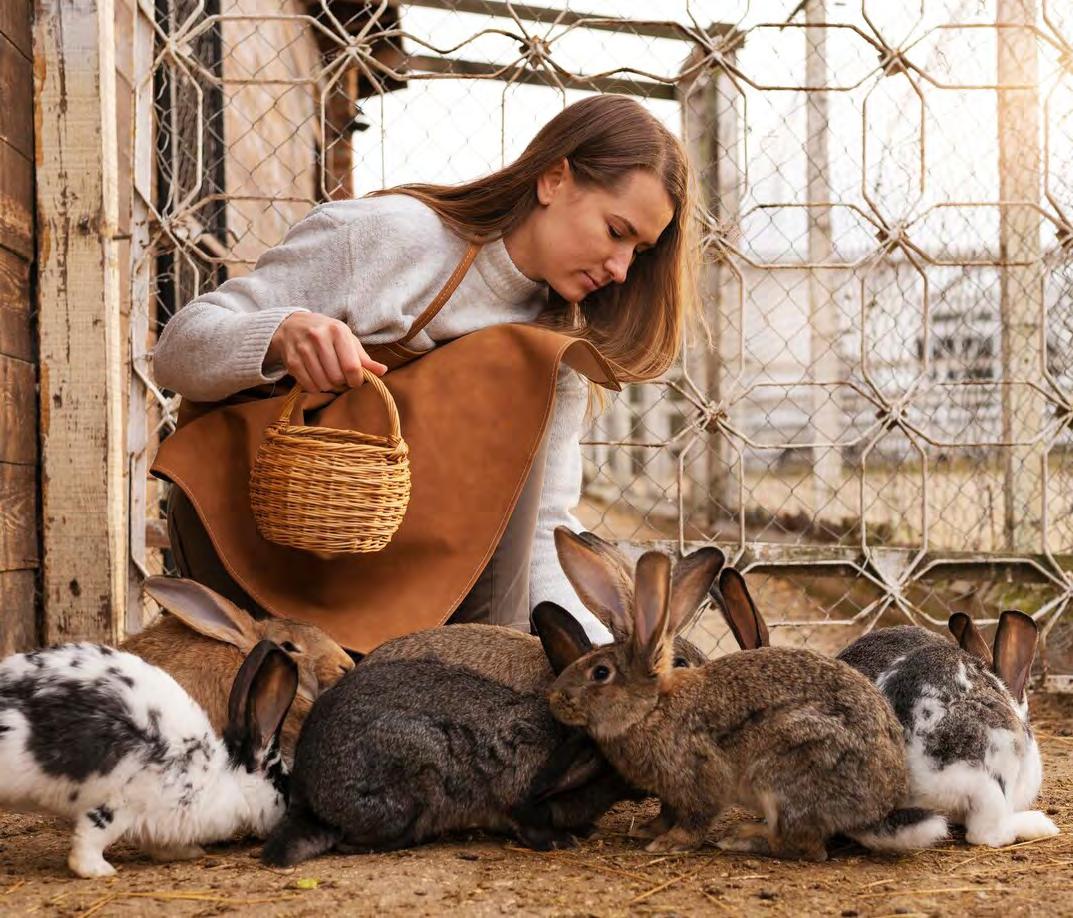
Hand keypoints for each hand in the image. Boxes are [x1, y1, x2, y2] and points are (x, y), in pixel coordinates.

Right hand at [265, 313, 387, 392]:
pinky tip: (318, 379)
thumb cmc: (327, 333)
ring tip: (330, 378)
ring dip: (330, 387)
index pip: (351, 366)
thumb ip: (364, 357)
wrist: (293, 325)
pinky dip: (316, 388)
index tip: (356, 381)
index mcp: (337, 331)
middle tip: (342, 379)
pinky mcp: (291, 361)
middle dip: (342, 383)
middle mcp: (319, 337)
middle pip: (337, 377)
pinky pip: (309, 385)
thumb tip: (383, 371)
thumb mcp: (347, 339)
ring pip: (323, 383)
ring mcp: (303, 349)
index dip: (357, 380)